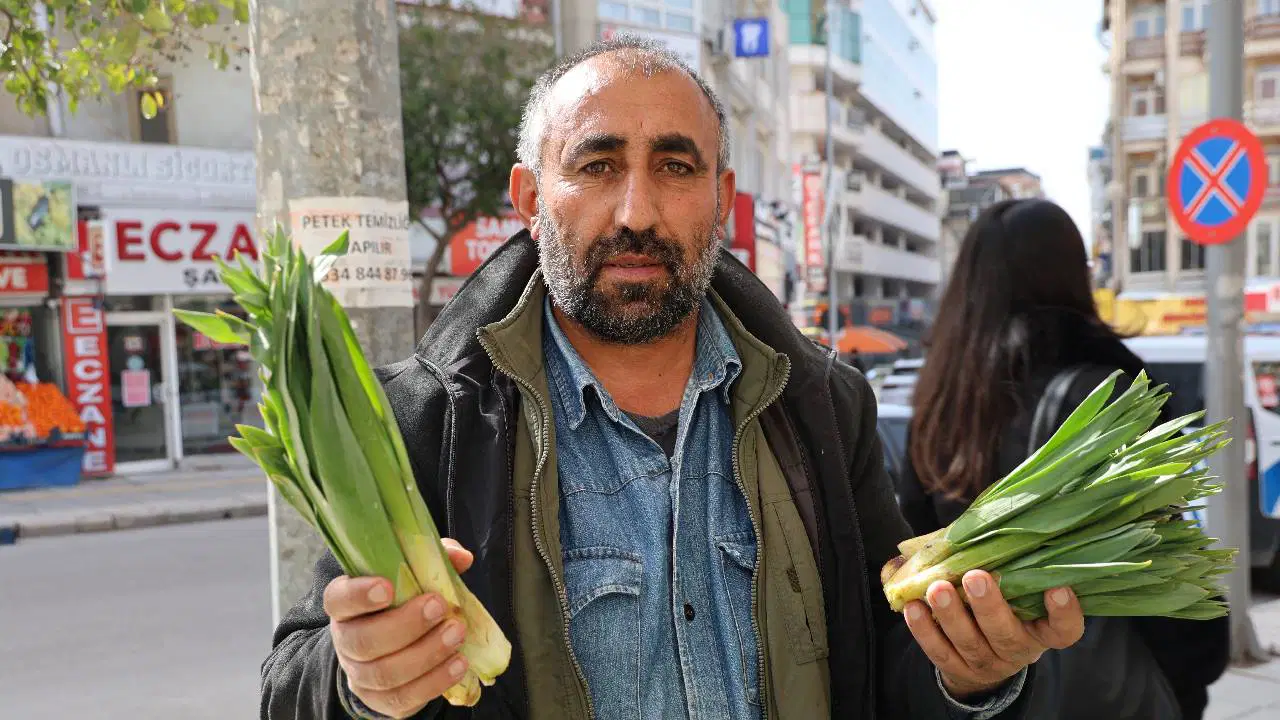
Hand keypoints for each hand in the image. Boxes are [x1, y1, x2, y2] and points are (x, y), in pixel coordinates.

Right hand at [325, 539, 475, 718]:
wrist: (391, 647)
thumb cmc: (402, 602)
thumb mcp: (413, 574)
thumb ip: (433, 559)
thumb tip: (461, 558)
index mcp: (346, 604)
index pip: (339, 599)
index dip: (358, 595)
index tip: (387, 587)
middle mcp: (346, 640)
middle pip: (364, 641)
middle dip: (405, 625)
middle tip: (439, 607)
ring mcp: (360, 674)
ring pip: (384, 673)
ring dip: (426, 654)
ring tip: (456, 634)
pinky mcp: (380, 700)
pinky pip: (403, 698)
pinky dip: (434, 682)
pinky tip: (458, 664)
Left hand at [903, 569, 1084, 700]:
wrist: (985, 657)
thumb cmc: (1005, 606)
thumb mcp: (1017, 591)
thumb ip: (1010, 565)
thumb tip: (994, 516)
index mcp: (1041, 631)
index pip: (1064, 631)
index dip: (1065, 614)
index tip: (1058, 589)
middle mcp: (1018, 650)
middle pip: (1006, 635)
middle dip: (989, 606)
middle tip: (975, 578)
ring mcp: (987, 663)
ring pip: (969, 642)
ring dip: (951, 615)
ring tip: (937, 589)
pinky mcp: (957, 668)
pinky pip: (939, 652)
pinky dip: (924, 630)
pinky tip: (913, 607)